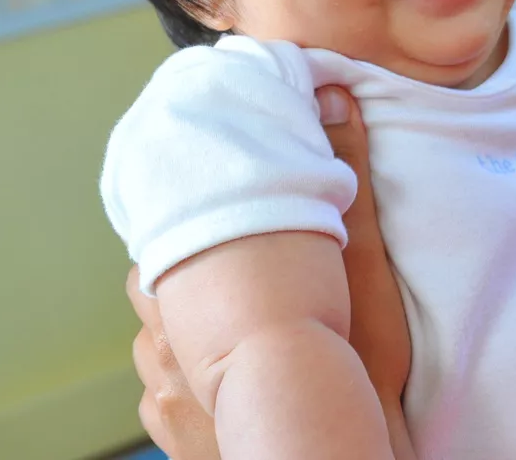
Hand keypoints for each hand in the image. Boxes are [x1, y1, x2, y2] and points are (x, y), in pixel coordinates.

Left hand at [128, 86, 413, 456]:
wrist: (329, 453)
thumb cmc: (352, 362)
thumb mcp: (363, 259)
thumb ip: (345, 173)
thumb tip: (332, 91)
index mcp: (197, 279)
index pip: (169, 232)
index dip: (197, 226)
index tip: (221, 225)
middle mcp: (162, 331)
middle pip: (152, 284)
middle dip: (188, 277)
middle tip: (235, 278)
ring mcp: (159, 389)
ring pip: (155, 341)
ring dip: (185, 332)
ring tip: (236, 333)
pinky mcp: (168, 434)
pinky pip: (162, 396)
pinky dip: (187, 386)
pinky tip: (227, 386)